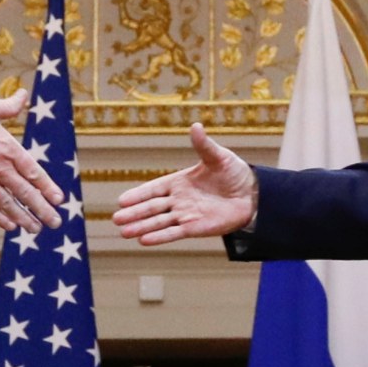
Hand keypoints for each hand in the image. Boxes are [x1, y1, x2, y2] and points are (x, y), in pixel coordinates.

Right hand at [0, 90, 64, 232]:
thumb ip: (10, 106)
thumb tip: (23, 95)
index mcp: (7, 148)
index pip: (34, 172)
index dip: (48, 188)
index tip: (59, 199)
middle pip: (25, 193)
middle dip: (42, 209)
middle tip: (55, 222)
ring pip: (8, 204)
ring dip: (24, 218)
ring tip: (36, 229)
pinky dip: (0, 218)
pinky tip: (11, 226)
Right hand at [113, 122, 256, 246]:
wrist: (252, 194)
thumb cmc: (234, 173)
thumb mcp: (218, 157)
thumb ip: (204, 145)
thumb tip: (196, 126)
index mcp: (179, 182)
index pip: (154, 189)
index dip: (138, 194)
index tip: (122, 200)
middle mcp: (178, 200)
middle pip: (152, 207)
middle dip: (134, 213)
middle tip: (115, 218)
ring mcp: (185, 215)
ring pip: (159, 222)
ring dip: (142, 227)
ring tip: (123, 232)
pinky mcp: (195, 228)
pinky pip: (174, 233)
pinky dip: (160, 237)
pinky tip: (144, 241)